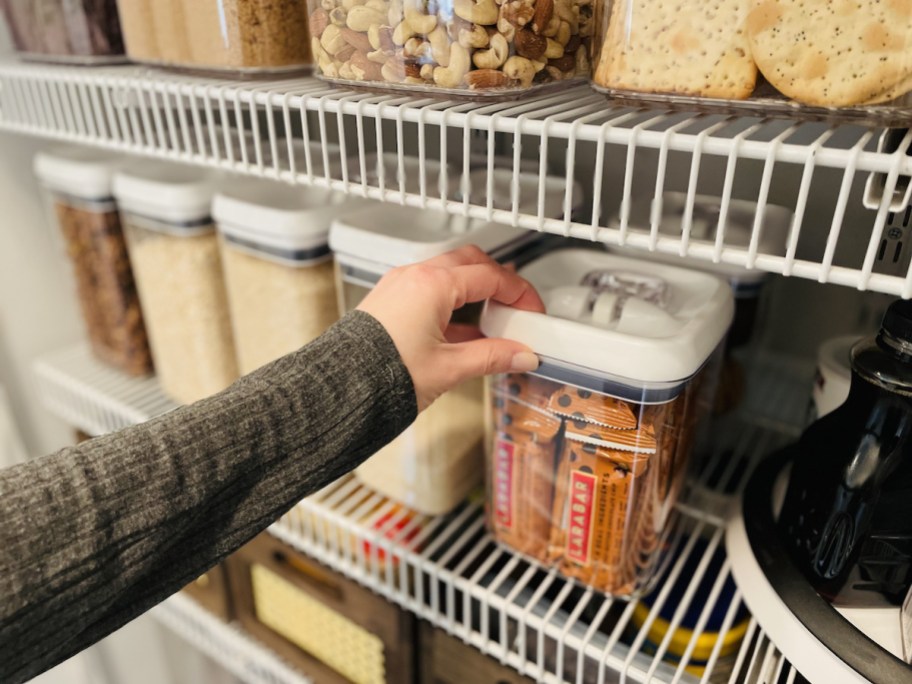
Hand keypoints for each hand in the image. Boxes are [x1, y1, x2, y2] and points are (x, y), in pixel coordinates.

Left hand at [357, 245, 544, 410]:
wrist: (340, 390)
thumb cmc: (381, 375)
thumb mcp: (449, 368)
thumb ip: (493, 358)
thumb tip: (521, 355)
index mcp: (433, 285)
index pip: (491, 276)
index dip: (519, 293)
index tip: (532, 311)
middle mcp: (413, 277)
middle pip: (470, 262)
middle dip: (498, 281)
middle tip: (514, 306)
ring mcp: (398, 286)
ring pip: (448, 272)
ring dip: (474, 289)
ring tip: (490, 322)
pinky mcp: (388, 300)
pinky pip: (428, 288)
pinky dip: (451, 301)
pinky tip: (461, 332)